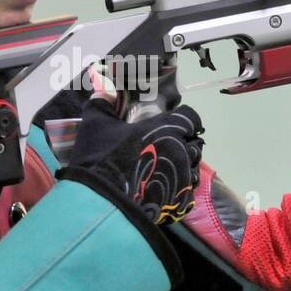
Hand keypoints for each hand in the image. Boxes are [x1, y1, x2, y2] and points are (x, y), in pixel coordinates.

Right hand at [55, 66, 204, 225]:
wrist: (99, 202)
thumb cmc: (100, 158)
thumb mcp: (95, 124)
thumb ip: (102, 102)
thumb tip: (103, 88)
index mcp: (166, 129)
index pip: (191, 118)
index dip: (184, 120)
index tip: (173, 125)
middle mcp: (180, 151)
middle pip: (195, 144)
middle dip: (184, 144)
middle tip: (165, 149)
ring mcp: (182, 179)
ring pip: (195, 169)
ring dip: (185, 168)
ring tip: (166, 171)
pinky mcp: (179, 202)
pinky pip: (188, 193)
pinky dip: (180, 191)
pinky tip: (164, 191)